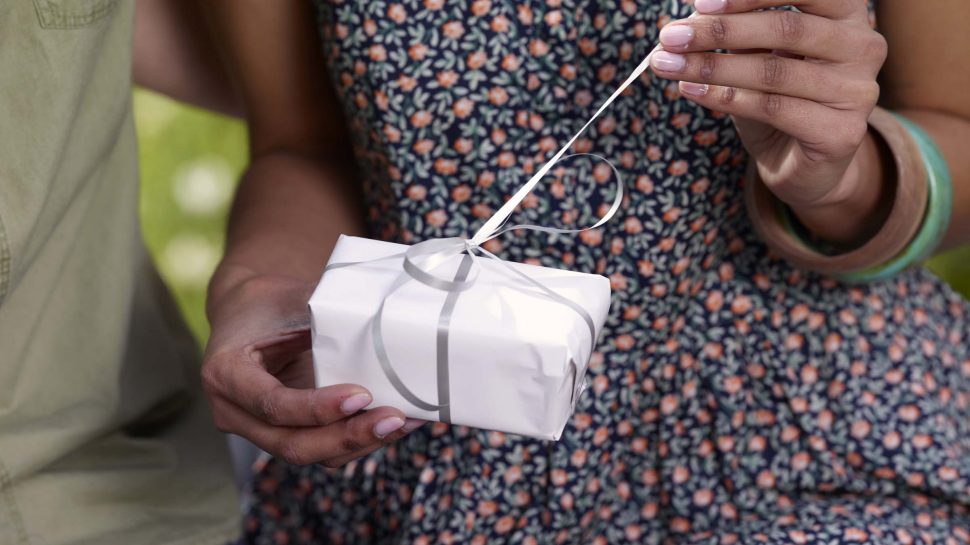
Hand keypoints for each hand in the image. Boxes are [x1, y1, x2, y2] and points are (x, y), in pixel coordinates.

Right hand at [201, 270, 422, 466]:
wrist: (250, 313)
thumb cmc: (271, 301)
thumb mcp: (291, 299)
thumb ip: (326, 313)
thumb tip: (383, 319)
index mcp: (225, 374)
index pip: (273, 405)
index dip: (317, 408)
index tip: (362, 394)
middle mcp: (234, 412)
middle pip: (292, 443)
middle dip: (347, 437)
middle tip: (394, 418)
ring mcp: (257, 429)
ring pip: (310, 454)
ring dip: (360, 443)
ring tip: (404, 421)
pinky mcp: (283, 433)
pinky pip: (320, 448)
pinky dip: (357, 440)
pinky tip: (393, 424)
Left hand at [651, 0, 889, 244]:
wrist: (799, 166)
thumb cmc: (776, 98)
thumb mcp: (756, 55)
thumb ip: (736, 30)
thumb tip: (690, 15)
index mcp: (846, 14)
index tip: (699, 3)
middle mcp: (863, 46)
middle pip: (787, 27)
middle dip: (720, 31)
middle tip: (669, 37)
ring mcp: (857, 91)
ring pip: (774, 72)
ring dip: (712, 66)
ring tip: (667, 65)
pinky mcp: (842, 132)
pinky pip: (773, 109)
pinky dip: (726, 98)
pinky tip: (692, 91)